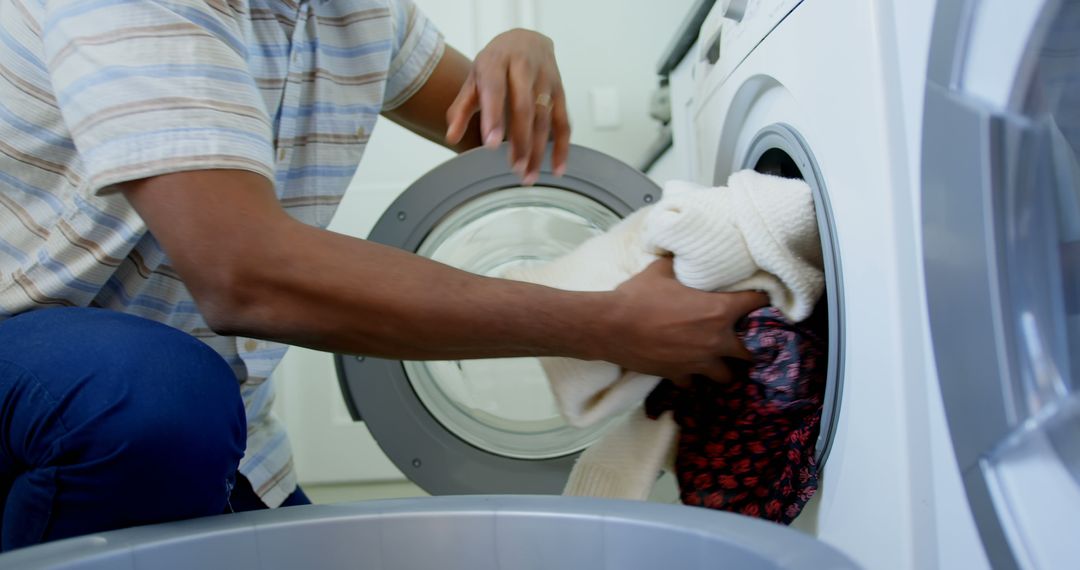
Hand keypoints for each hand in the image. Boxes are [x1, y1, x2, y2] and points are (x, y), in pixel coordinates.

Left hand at [445, 29, 570, 184]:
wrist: (526, 39)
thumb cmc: (496, 63)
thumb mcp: (474, 78)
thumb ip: (462, 108)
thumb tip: (451, 136)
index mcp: (496, 62)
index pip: (495, 90)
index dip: (493, 117)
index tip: (490, 144)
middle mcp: (523, 68)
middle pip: (524, 108)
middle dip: (520, 140)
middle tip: (514, 167)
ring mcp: (545, 79)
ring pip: (544, 118)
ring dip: (538, 150)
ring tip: (528, 175)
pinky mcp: (560, 91)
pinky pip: (563, 122)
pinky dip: (562, 147)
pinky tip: (557, 168)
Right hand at [597, 258, 767, 381]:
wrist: (610, 326)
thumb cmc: (639, 295)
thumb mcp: (661, 270)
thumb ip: (679, 263)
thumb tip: (680, 251)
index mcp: (719, 310)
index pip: (757, 303)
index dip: (762, 299)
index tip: (761, 299)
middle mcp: (716, 340)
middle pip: (749, 352)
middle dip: (748, 346)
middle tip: (741, 339)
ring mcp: (698, 362)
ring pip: (726, 376)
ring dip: (724, 368)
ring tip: (717, 360)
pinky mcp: (679, 375)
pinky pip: (693, 381)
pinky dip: (691, 375)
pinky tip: (685, 367)